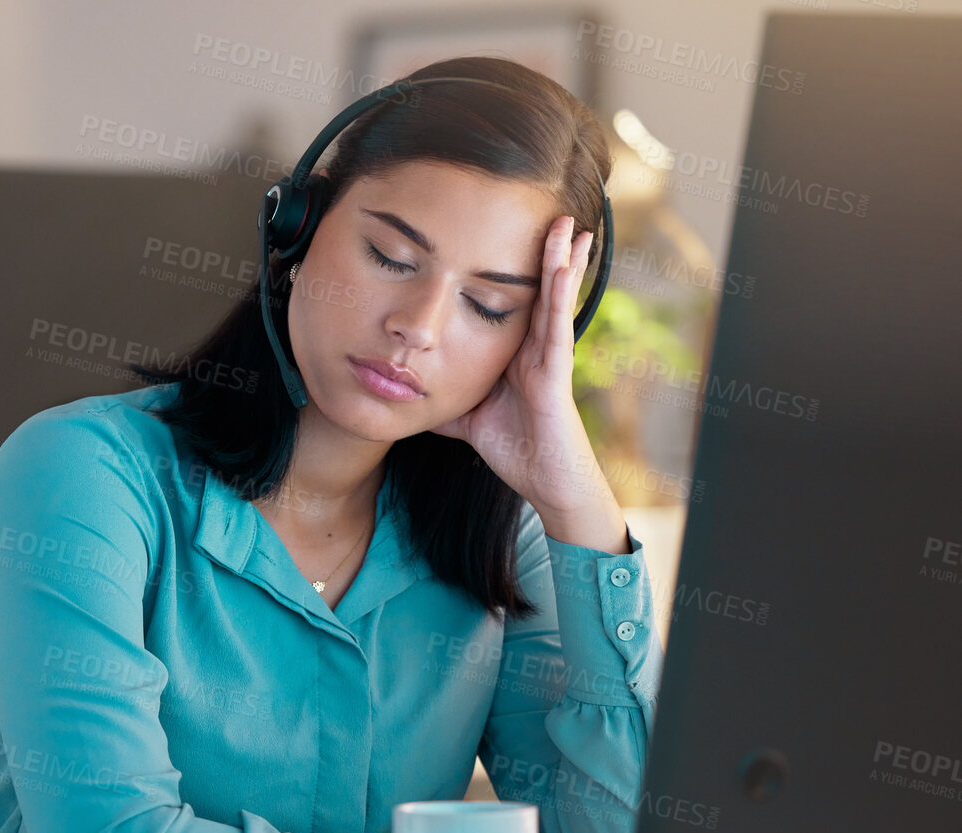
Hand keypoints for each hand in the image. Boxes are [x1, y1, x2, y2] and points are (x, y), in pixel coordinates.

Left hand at [432, 216, 627, 553]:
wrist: (545, 482)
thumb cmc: (513, 449)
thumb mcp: (466, 418)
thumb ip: (443, 400)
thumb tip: (405, 392)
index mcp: (516, 354)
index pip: (514, 302)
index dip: (515, 269)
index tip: (508, 235)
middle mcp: (536, 348)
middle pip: (539, 291)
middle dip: (543, 252)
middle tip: (549, 211)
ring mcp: (550, 357)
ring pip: (554, 299)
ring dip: (560, 259)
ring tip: (564, 223)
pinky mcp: (556, 371)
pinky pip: (556, 326)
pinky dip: (560, 293)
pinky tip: (565, 264)